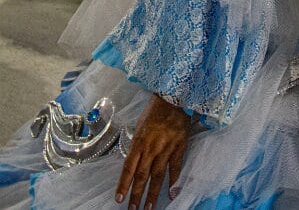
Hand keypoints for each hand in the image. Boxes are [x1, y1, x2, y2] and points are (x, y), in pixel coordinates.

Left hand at [116, 94, 189, 208]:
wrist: (173, 99)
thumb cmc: (154, 111)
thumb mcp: (140, 127)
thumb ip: (137, 145)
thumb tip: (133, 161)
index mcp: (138, 142)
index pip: (128, 168)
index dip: (123, 185)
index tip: (119, 199)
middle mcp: (151, 148)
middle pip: (142, 176)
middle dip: (136, 195)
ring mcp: (166, 149)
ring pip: (157, 176)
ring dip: (152, 194)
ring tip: (149, 207)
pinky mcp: (179, 148)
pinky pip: (175, 168)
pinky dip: (174, 182)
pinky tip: (172, 194)